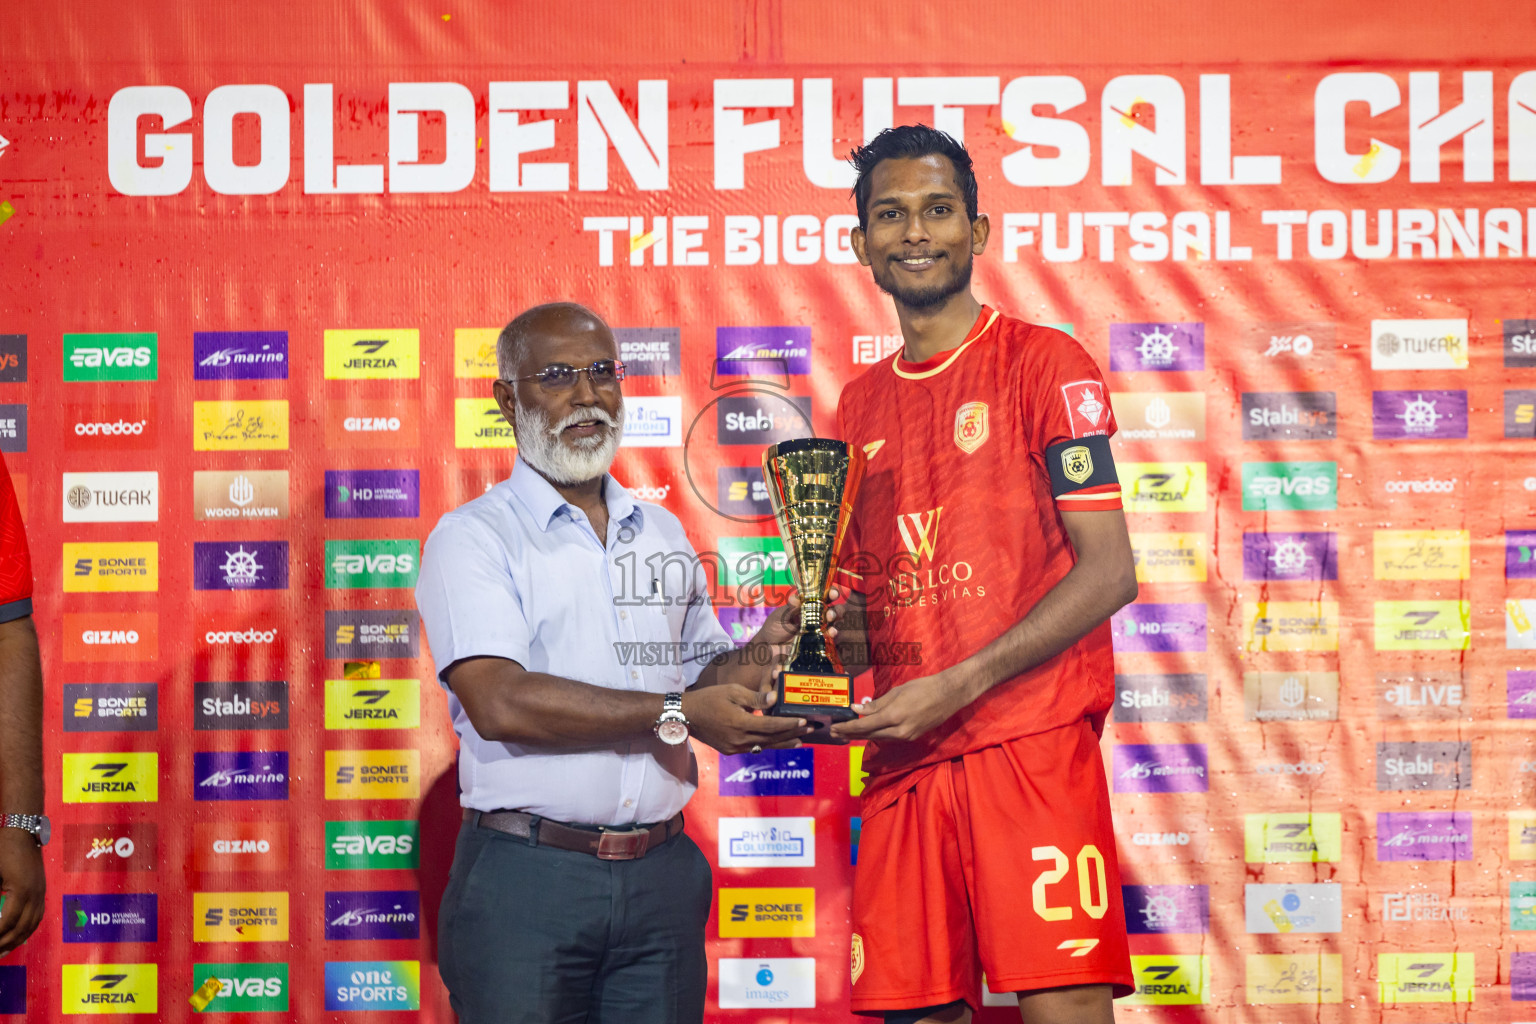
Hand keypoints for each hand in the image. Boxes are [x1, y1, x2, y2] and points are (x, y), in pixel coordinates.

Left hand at [0, 829, 42, 955]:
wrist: (22, 829)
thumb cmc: (2, 848)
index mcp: (21, 890)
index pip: (6, 922)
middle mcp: (35, 893)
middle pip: (22, 927)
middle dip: (5, 943)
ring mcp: (41, 891)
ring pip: (33, 924)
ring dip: (17, 940)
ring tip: (2, 950)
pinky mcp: (42, 889)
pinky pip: (38, 915)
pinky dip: (28, 929)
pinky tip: (18, 934)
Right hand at [683, 683, 812, 753]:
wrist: (686, 715)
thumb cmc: (709, 698)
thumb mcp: (732, 691)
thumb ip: (754, 697)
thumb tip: (774, 698)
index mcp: (740, 723)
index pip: (771, 726)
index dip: (789, 724)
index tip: (805, 721)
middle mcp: (739, 740)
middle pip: (772, 739)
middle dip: (793, 735)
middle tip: (811, 731)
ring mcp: (734, 748)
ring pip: (764, 747)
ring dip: (783, 743)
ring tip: (800, 741)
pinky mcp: (730, 750)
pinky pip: (754, 748)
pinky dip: (767, 745)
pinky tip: (777, 742)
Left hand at [735, 589, 840, 691]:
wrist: (769, 651)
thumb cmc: (773, 630)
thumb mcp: (779, 617)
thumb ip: (788, 608)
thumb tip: (796, 598)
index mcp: (807, 607)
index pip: (823, 597)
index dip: (831, 593)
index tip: (833, 593)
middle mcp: (816, 618)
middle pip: (833, 611)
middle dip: (837, 610)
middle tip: (830, 614)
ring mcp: (819, 632)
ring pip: (834, 625)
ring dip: (836, 624)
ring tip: (830, 626)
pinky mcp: (819, 645)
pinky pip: (830, 641)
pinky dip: (833, 637)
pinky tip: (831, 635)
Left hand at [830, 670, 974, 742]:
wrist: (949, 695)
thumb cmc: (922, 688)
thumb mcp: (897, 692)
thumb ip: (876, 704)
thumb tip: (857, 709)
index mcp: (893, 717)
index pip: (864, 726)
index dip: (847, 728)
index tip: (835, 728)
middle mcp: (899, 731)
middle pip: (869, 735)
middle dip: (851, 734)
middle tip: (836, 733)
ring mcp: (907, 736)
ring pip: (879, 737)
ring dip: (863, 735)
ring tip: (847, 732)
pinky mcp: (912, 737)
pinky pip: (890, 737)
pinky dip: (877, 733)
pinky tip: (869, 730)